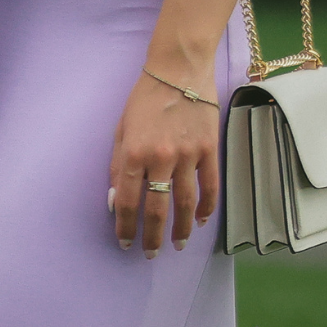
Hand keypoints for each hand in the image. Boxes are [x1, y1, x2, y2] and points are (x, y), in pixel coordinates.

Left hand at [111, 68, 219, 257]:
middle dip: (152, 235)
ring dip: (182, 229)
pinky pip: (210, 187)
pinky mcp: (210, 150)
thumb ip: (118, 165)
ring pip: (186, 203)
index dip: (126, 225)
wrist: (178, 72)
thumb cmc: (143, 100)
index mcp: (134, 151)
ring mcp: (189, 155)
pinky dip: (206, 208)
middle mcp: (162, 157)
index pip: (128, 200)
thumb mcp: (120, 129)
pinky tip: (201, 220)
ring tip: (178, 245)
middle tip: (150, 254)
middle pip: (158, 208)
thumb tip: (116, 198)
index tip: (125, 242)